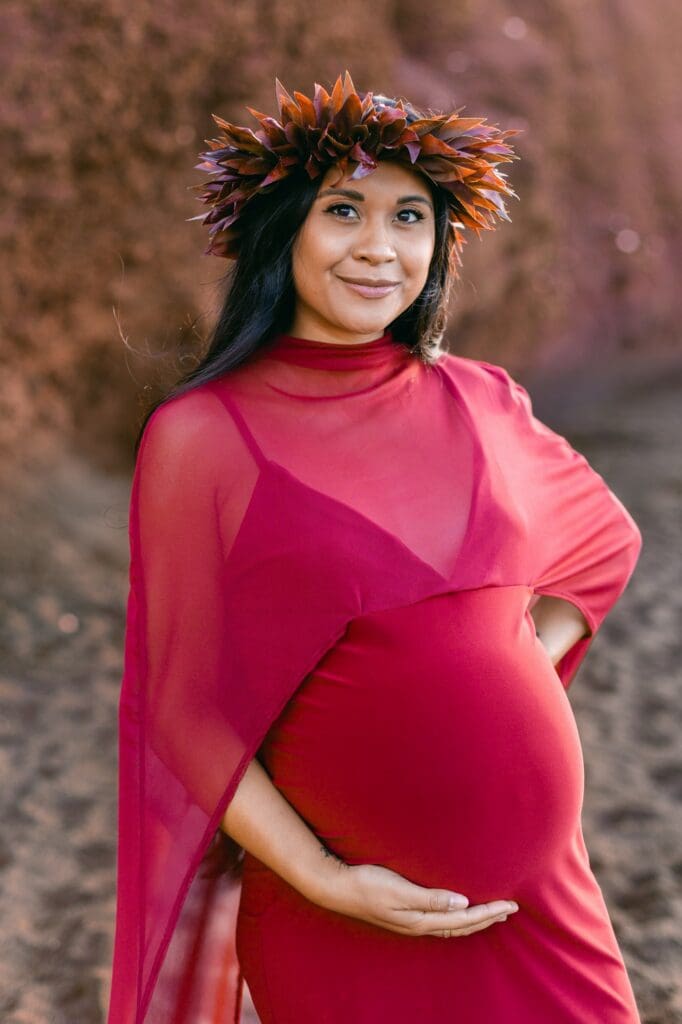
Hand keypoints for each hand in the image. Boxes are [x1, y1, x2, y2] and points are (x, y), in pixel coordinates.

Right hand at [307, 860, 518, 937]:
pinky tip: (457, 912)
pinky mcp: (405, 915)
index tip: (509, 905)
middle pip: (462, 925)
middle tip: (510, 909)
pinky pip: (440, 922)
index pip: (464, 919)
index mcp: (421, 920)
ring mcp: (411, 922)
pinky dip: (457, 919)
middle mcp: (419, 924)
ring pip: (452, 926)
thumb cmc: (367, 884)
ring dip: (474, 921)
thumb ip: (430, 898)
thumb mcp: (399, 889)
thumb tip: (462, 903)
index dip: (489, 913)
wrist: (338, 887)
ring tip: (491, 914)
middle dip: (488, 918)